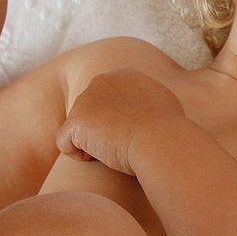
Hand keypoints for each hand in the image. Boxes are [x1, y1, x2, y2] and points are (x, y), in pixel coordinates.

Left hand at [56, 68, 185, 175]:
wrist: (162, 141)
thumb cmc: (170, 132)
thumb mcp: (165, 107)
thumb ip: (149, 103)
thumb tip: (147, 110)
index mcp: (124, 77)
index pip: (111, 104)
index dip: (122, 125)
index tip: (139, 137)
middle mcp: (101, 81)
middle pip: (93, 117)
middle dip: (105, 134)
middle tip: (128, 147)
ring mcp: (85, 100)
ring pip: (81, 132)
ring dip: (95, 147)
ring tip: (119, 152)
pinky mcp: (76, 121)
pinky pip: (66, 145)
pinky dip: (81, 157)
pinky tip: (104, 158)